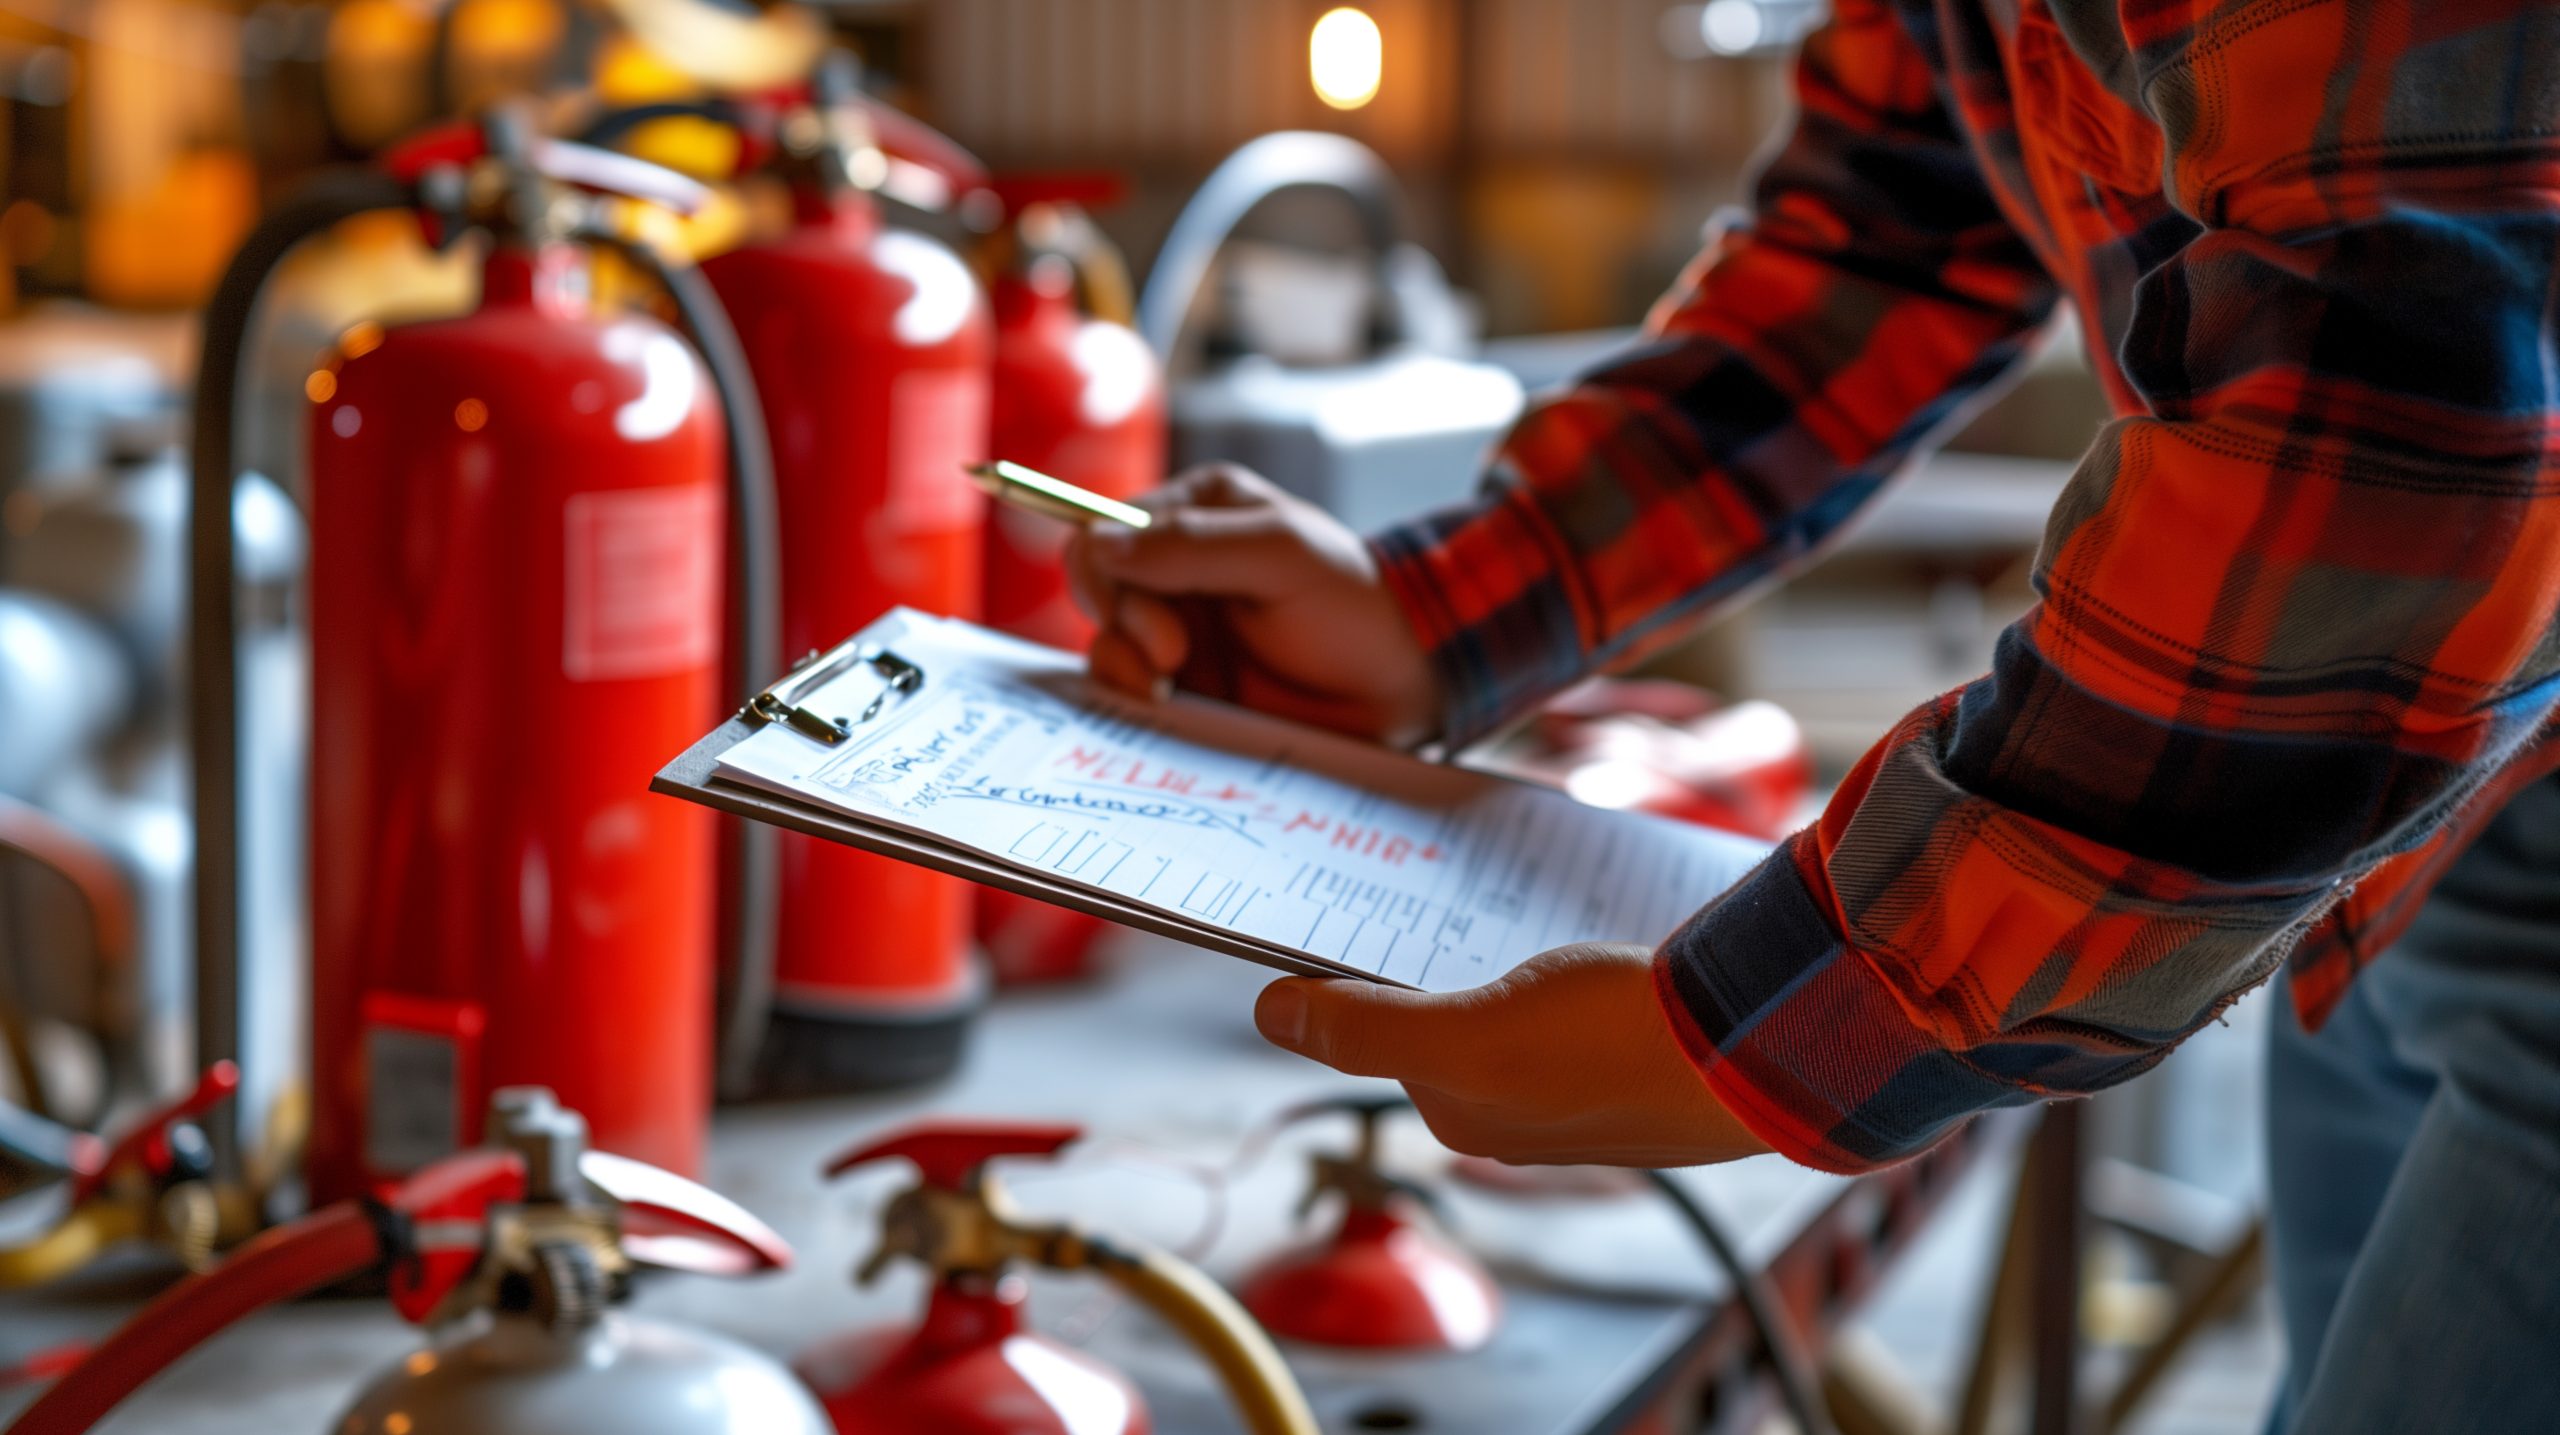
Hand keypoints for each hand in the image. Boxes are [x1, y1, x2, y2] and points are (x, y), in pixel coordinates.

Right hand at [1065, 465, 1440, 746]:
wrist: (1399, 686)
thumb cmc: (1354, 606)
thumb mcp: (1282, 555)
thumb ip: (1192, 546)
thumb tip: (1101, 543)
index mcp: (1195, 512)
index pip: (1103, 531)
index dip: (1104, 577)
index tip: (1145, 623)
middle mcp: (1175, 566)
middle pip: (1097, 593)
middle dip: (1126, 629)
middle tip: (1178, 659)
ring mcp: (1176, 628)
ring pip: (1105, 646)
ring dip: (1125, 672)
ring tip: (1174, 691)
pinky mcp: (1184, 684)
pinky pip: (1129, 692)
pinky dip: (1137, 704)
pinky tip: (1172, 711)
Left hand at [1253, 944, 1771, 1167]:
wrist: (1767, 1047)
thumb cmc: (1616, 1044)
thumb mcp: (1466, 1035)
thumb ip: (1365, 1027)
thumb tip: (1272, 1013)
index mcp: (1464, 1112)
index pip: (1382, 1027)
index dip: (1363, 967)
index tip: (1359, 898)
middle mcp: (1519, 1114)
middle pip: (1448, 1011)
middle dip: (1438, 953)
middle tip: (1440, 878)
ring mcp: (1586, 1088)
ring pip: (1516, 998)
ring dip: (1509, 950)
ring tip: (1515, 894)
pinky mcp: (1644, 1056)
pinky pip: (1583, 996)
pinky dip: (1575, 961)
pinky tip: (1587, 924)